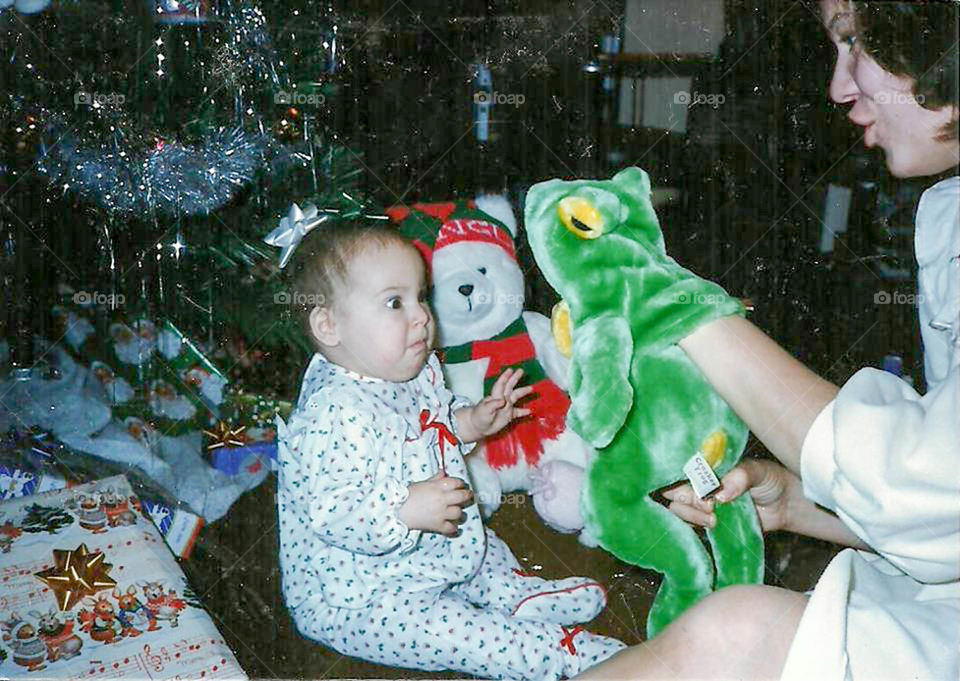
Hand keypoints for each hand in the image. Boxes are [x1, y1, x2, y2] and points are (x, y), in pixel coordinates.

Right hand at [397, 473, 473, 535]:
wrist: (397, 510)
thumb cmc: (408, 495)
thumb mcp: (422, 483)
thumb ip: (435, 479)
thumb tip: (444, 473)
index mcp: (438, 486)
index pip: (457, 482)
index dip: (460, 483)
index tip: (460, 485)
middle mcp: (442, 499)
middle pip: (462, 496)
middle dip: (467, 495)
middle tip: (467, 496)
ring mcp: (441, 513)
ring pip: (459, 513)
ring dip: (459, 513)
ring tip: (456, 513)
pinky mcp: (437, 525)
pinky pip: (451, 528)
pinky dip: (453, 528)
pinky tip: (452, 527)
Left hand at [458, 368, 533, 441]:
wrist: (478, 427)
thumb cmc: (479, 416)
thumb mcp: (485, 410)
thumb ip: (493, 404)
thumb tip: (503, 401)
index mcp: (495, 396)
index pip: (501, 384)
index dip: (505, 377)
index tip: (511, 370)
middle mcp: (502, 399)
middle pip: (510, 387)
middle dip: (515, 378)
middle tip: (521, 371)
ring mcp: (506, 407)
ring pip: (516, 397)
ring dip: (523, 392)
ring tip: (531, 388)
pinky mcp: (508, 416)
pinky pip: (518, 412)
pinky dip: (524, 411)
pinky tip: (530, 411)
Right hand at [662, 459, 797, 532]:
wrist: (785, 504)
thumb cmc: (770, 479)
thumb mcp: (757, 471)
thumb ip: (740, 477)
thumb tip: (720, 494)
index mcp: (706, 465)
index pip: (679, 468)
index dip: (679, 479)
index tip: (696, 489)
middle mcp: (700, 483)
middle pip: (674, 491)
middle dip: (687, 500)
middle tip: (709, 507)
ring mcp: (702, 502)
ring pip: (678, 509)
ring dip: (692, 515)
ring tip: (714, 519)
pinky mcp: (708, 520)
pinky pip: (690, 524)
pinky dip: (695, 526)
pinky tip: (713, 525)